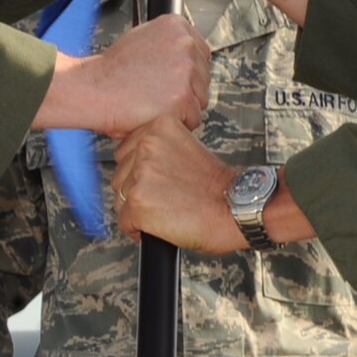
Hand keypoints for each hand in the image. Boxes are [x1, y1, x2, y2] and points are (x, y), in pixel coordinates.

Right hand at [34, 14, 209, 136]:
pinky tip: (157, 114)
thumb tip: (187, 55)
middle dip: (186, 90)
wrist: (93, 89)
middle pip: (203, 77)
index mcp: (177, 26)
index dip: (187, 72)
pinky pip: (193, 119)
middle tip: (159, 94)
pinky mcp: (182, 97)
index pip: (202, 54)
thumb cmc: (111, 70)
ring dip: (183, 107)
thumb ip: (169, 44)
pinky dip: (178, 123)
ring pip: (200, 99)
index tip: (172, 80)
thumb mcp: (142, 38)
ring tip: (156, 104)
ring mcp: (186, 70)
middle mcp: (185, 44)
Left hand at [113, 116, 242, 252]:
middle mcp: (146, 145)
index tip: (159, 181)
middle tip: (167, 197)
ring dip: (138, 210)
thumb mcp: (184, 148)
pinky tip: (162, 225)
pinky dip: (138, 230)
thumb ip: (157, 149)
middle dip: (138, 191)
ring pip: (120, 200)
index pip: (125, 152)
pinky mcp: (138, 201)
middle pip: (120, 176)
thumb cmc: (216, 185)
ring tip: (167, 209)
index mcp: (158, 126)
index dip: (140, 173)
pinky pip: (125, 221)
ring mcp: (140, 173)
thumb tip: (134, 165)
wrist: (236, 207)